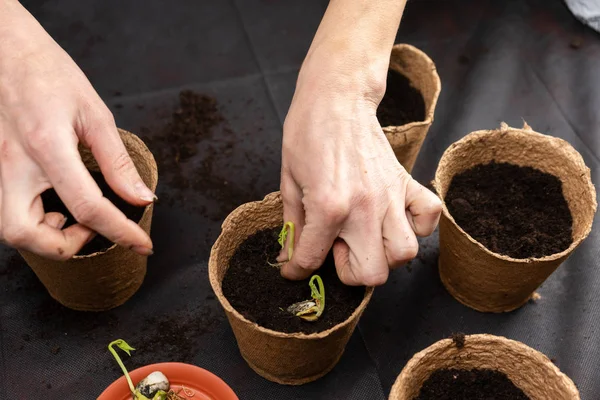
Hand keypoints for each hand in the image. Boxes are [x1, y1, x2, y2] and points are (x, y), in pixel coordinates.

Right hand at [0, 1, 153, 259]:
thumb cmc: (47, 72)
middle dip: (62, 245)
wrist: (3, 48)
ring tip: (70, 215)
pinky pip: (5, 209)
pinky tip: (49, 203)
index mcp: (46, 146)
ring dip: (43, 235)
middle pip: (24, 233)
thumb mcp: (93, 113)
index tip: (141, 244)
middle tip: (89, 230)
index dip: (120, 232)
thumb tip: (140, 196)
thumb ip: (117, 161)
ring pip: (9, 227)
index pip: (87, 207)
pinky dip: (29, 219)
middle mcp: (10, 164)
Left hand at [279, 51, 440, 286]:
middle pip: (372, 274)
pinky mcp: (407, 182)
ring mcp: (390, 196)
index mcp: (328, 206)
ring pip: (405, 254)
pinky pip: (429, 217)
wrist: (336, 97)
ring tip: (366, 237)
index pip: (312, 259)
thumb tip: (290, 258)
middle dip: (350, 271)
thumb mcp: (288, 181)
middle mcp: (364, 208)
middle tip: (337, 248)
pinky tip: (396, 219)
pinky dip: (417, 226)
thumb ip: (293, 225)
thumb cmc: (307, 132)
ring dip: (384, 255)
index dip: (297, 270)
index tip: (295, 269)